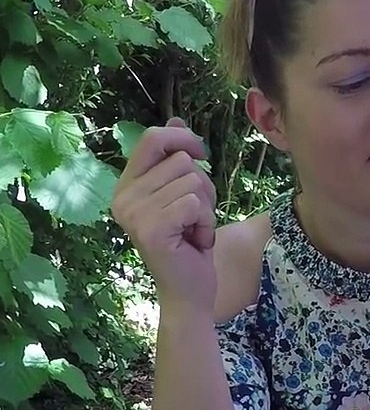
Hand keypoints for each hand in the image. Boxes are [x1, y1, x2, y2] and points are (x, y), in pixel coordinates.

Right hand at [110, 117, 217, 313]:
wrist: (188, 290)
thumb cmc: (188, 242)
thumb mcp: (181, 195)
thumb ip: (173, 159)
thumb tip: (174, 119)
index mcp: (126, 186)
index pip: (152, 138)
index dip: (183, 138)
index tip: (201, 155)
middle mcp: (123, 198)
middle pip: (182, 161)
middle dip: (203, 187)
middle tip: (194, 216)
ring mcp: (134, 214)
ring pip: (194, 181)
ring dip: (207, 207)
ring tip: (193, 229)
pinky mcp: (152, 229)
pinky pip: (196, 203)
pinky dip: (207, 222)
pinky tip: (196, 241)